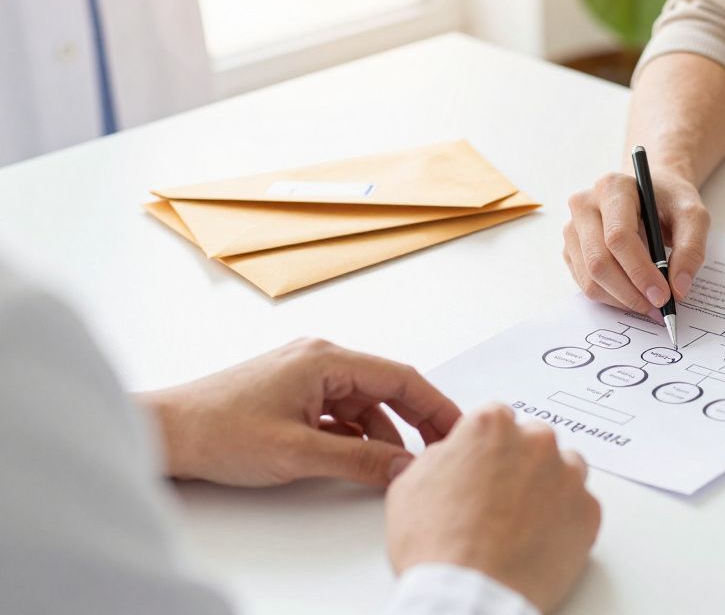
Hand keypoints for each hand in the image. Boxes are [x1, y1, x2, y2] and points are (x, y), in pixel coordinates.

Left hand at [137, 338, 460, 486]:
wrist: (164, 432)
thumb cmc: (219, 431)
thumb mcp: (299, 452)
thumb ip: (359, 459)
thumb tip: (406, 467)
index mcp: (326, 358)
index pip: (401, 377)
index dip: (435, 406)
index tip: (458, 430)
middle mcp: (319, 358)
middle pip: (386, 388)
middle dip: (414, 420)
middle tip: (439, 451)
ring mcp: (304, 375)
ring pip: (363, 403)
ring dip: (381, 433)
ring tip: (394, 467)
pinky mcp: (291, 393)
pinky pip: (339, 411)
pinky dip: (355, 434)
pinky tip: (358, 459)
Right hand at [386, 405, 600, 612]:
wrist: (470, 595)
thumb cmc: (437, 546)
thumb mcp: (410, 487)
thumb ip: (438, 458)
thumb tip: (447, 458)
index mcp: (491, 426)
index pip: (497, 420)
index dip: (487, 449)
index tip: (484, 468)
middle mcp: (535, 441)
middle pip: (534, 441)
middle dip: (520, 465)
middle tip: (500, 500)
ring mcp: (567, 475)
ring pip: (563, 470)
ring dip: (547, 487)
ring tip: (521, 523)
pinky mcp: (588, 511)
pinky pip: (580, 507)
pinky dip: (565, 520)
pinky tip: (538, 541)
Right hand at [563, 171, 709, 313]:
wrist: (651, 194)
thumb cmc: (669, 201)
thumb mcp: (693, 216)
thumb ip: (691, 249)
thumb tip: (678, 289)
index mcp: (613, 189)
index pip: (618, 237)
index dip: (640, 271)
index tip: (663, 296)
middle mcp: (585, 205)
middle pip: (599, 261)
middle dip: (630, 292)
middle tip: (658, 308)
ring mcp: (573, 228)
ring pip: (590, 278)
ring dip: (621, 300)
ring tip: (649, 305)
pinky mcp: (571, 249)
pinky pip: (585, 283)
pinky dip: (611, 298)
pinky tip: (633, 296)